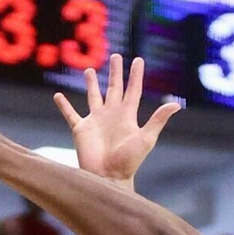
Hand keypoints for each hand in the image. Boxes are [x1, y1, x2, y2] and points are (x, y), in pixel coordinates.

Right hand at [53, 53, 181, 183]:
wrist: (108, 178)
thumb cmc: (128, 162)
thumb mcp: (146, 139)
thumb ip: (158, 120)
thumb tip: (176, 105)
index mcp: (127, 115)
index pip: (133, 90)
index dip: (136, 75)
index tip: (138, 60)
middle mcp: (111, 115)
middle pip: (114, 88)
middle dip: (115, 73)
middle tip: (116, 56)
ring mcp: (96, 121)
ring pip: (93, 97)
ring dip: (91, 84)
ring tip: (89, 70)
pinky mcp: (81, 129)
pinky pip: (71, 114)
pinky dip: (64, 106)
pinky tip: (57, 96)